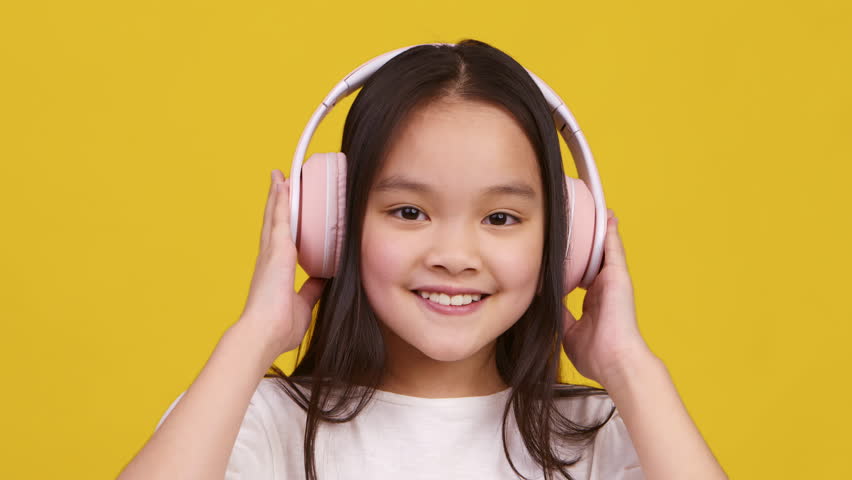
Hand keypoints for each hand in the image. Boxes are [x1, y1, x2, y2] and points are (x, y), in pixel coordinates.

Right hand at [237, 169, 326, 357]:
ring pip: (275, 216)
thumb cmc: (279, 328)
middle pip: (274, 223)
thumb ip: (312, 290)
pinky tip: (284, 183)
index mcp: (275, 271)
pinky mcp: (276, 249)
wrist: (264, 334)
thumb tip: (323, 279)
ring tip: (281, 176)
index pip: (280, 242)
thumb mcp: (303, 305)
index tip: (286, 211)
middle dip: (278, 203)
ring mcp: (271, 252)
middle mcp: (269, 258)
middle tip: (280, 183)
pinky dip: (281, 199)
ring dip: (278, 195)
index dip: (282, 225)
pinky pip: (280, 217)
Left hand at [561, 209, 652, 386]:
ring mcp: (613, 281)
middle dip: (586, 241)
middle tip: (577, 221)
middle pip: (593, 257)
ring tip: (595, 209)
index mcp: (594, 300)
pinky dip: (610, 232)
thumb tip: (545, 301)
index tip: (563, 250)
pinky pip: (614, 249)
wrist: (615, 362)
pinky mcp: (620, 277)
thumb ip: (560, 312)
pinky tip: (607, 216)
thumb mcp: (569, 330)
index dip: (573, 261)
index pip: (582, 274)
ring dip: (600, 230)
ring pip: (604, 249)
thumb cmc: (596, 355)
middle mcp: (605, 288)